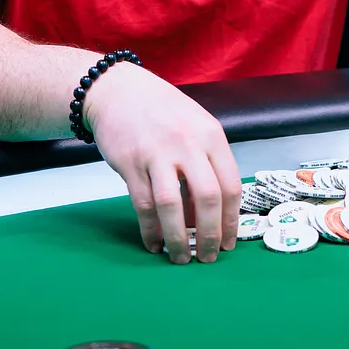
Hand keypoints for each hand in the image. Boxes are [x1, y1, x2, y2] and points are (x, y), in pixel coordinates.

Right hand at [81, 62, 241, 263]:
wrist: (117, 90)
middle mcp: (187, 144)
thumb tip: (211, 215)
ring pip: (172, 206)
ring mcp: (157, 153)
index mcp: (211, 135)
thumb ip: (207, 163)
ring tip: (180, 257)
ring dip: (178, 239)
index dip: (231, 220)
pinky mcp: (130, 163)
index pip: (230, 185)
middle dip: (210, 235)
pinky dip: (150, 230)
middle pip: (207, 198)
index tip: (230, 242)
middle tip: (208, 257)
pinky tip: (154, 243)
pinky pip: (143, 205)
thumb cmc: (162, 111)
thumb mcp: (196, 126)